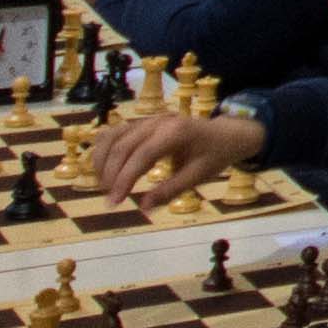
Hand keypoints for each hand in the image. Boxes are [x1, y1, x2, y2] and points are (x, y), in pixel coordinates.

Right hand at [94, 107, 264, 202]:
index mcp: (175, 132)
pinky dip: (104, 150)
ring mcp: (148, 120)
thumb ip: (171, 190)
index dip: (124, 178)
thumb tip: (143, 207)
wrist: (226, 134)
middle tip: (110, 200)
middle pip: (123, 145)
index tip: (114, 201)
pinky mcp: (142, 123)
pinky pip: (115, 133)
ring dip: (102, 161)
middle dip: (111, 174)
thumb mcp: (198, 176)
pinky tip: (102, 169)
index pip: (141, 155)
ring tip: (104, 187)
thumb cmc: (214, 155)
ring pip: (113, 136)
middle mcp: (158, 121)